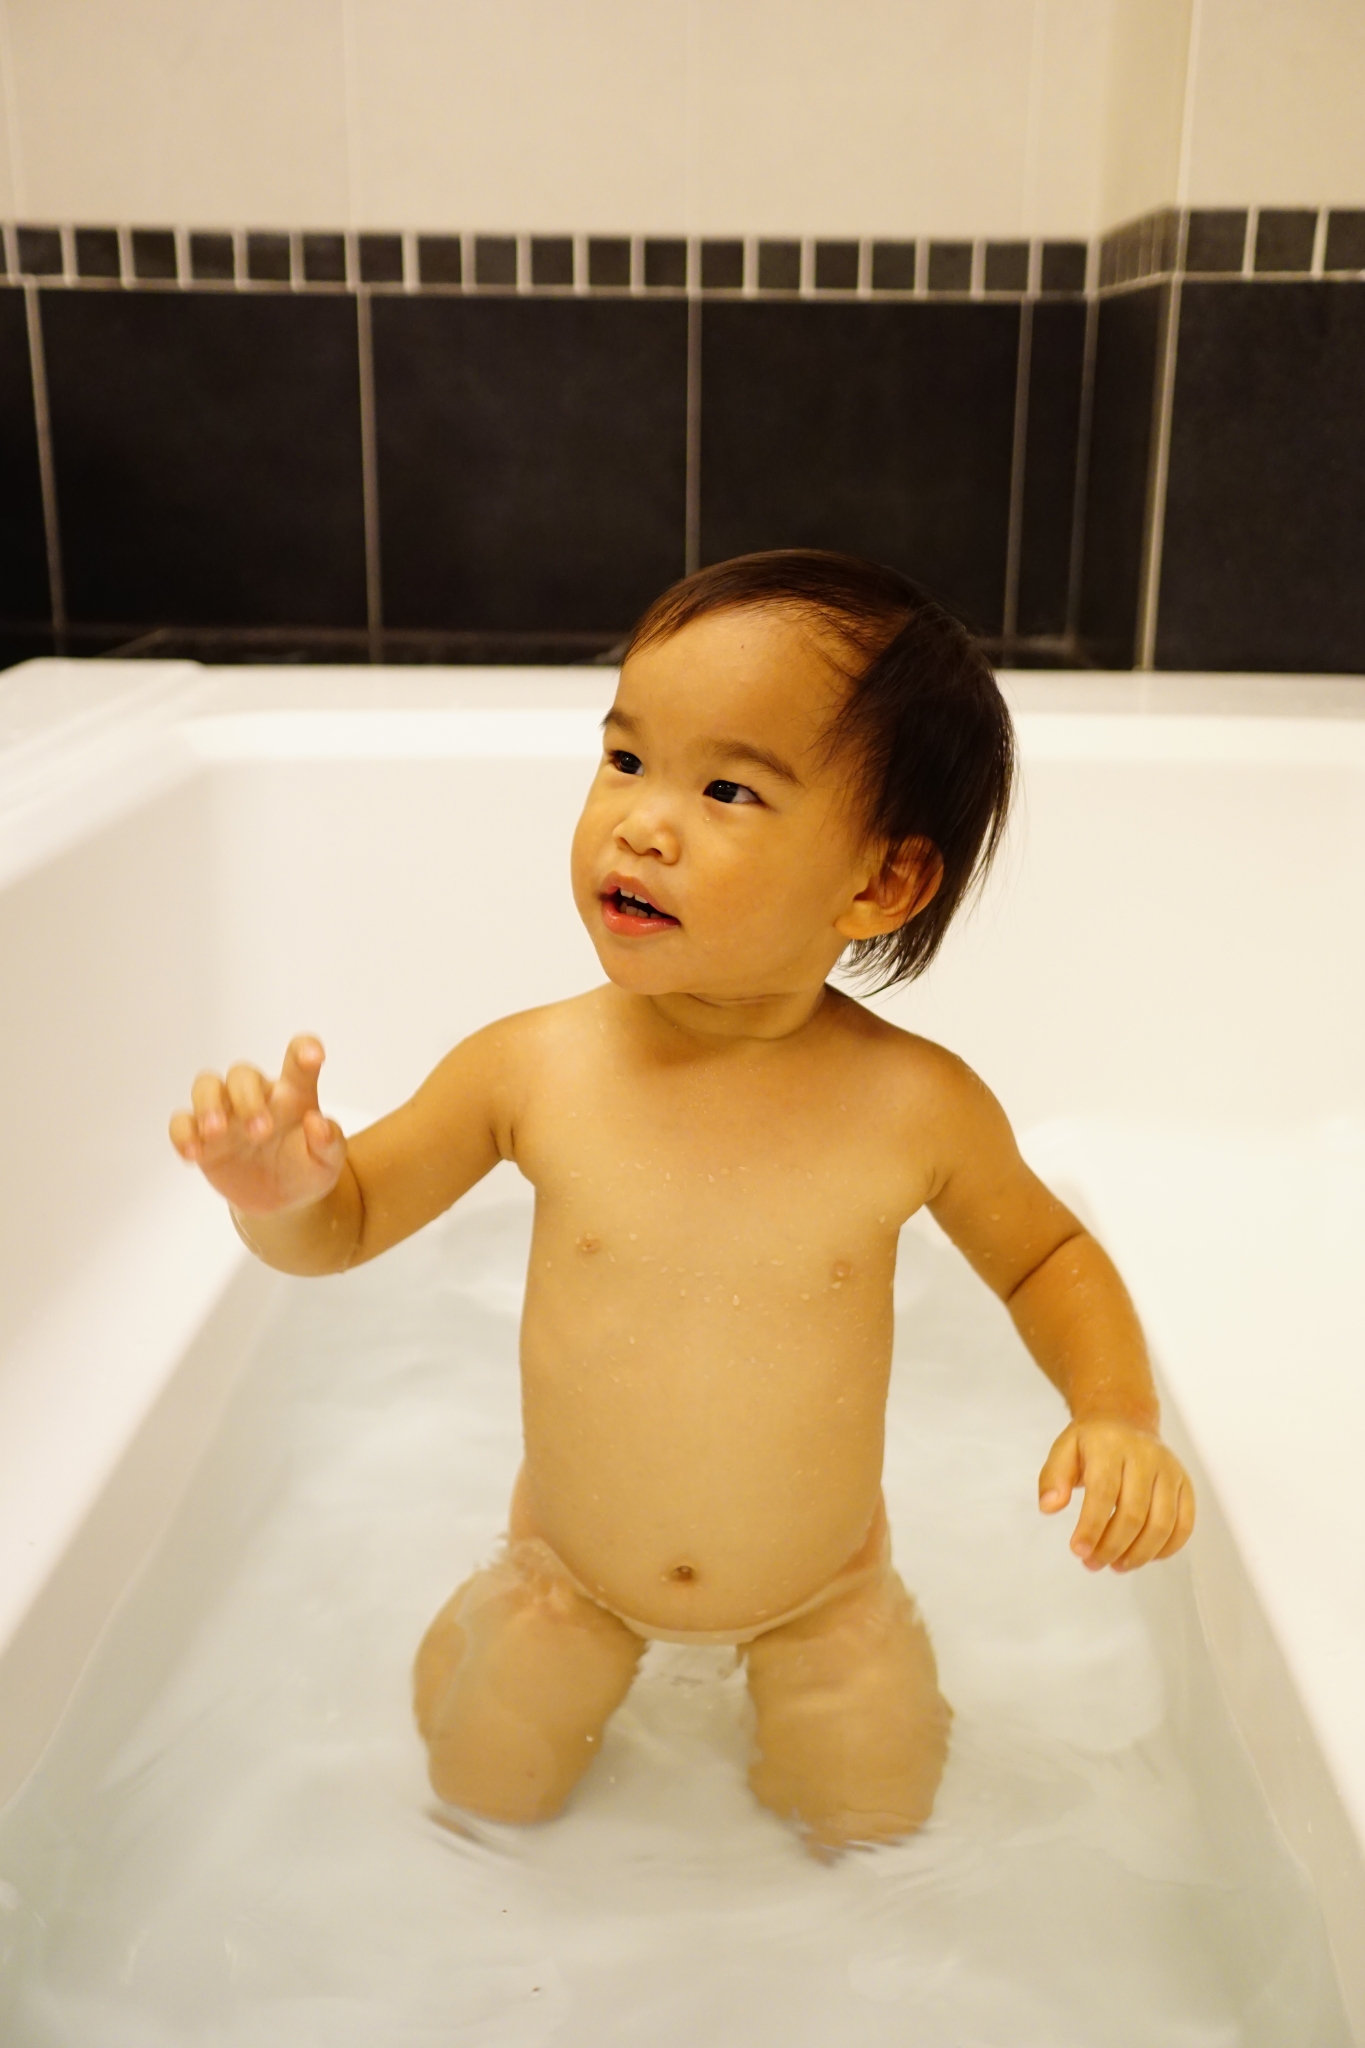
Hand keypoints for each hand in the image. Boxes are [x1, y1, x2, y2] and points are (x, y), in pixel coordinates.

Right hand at [169, 1036, 346, 1216]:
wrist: (280, 1201)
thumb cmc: (306, 1168)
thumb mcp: (327, 1161)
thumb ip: (328, 1142)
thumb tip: (317, 1123)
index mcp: (292, 1093)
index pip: (297, 1059)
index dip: (303, 1049)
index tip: (313, 1056)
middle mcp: (256, 1095)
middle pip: (241, 1073)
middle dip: (246, 1098)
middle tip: (261, 1133)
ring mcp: (226, 1113)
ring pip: (206, 1085)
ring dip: (208, 1105)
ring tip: (216, 1133)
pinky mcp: (201, 1136)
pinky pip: (182, 1122)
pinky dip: (183, 1133)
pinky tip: (193, 1153)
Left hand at [1038, 1419, 1194, 1571]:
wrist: (1126, 1419)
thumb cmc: (1092, 1442)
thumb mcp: (1064, 1450)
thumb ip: (1052, 1478)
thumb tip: (1049, 1507)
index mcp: (1110, 1445)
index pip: (1103, 1492)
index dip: (1092, 1527)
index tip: (1078, 1551)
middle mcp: (1145, 1456)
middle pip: (1134, 1513)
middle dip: (1112, 1547)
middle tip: (1093, 1563)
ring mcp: (1170, 1470)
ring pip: (1161, 1524)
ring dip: (1139, 1554)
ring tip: (1116, 1565)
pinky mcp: (1185, 1484)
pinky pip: (1184, 1524)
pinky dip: (1167, 1548)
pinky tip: (1145, 1557)